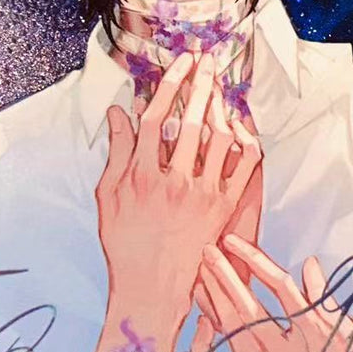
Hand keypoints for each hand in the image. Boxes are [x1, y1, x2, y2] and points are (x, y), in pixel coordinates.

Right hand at [96, 51, 261, 324]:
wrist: (151, 290)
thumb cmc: (125, 244)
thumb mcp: (108, 197)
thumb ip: (116, 152)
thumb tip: (118, 112)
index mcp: (141, 176)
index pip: (156, 118)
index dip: (168, 86)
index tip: (179, 64)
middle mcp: (174, 181)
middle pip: (189, 121)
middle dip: (199, 85)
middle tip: (206, 61)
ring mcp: (202, 195)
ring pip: (217, 139)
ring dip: (219, 108)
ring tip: (219, 86)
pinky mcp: (223, 209)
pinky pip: (242, 168)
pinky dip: (244, 142)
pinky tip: (239, 125)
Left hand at [192, 236, 352, 351]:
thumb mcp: (347, 338)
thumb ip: (325, 299)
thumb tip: (310, 263)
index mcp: (312, 335)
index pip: (279, 286)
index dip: (255, 259)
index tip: (233, 241)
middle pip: (247, 306)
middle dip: (224, 274)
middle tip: (207, 251)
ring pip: (230, 330)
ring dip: (213, 300)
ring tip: (201, 276)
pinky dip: (204, 344)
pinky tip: (202, 322)